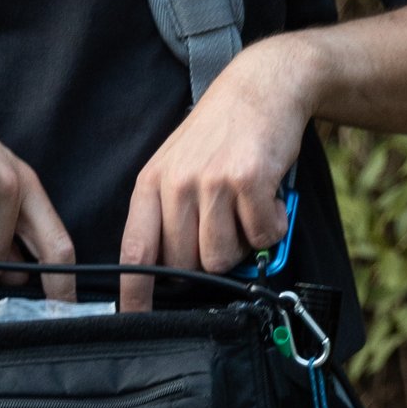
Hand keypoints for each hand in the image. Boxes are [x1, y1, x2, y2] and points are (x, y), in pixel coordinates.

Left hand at [116, 35, 314, 311]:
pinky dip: (273, 227)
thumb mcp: (178, 165)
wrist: (262, 86)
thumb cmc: (221, 133)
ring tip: (248, 211)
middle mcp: (177, 185)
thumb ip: (170, 213)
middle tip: (228, 231)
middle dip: (210, 261)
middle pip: (186, 265)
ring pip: (222, 257)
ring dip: (244, 245)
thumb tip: (174, 272)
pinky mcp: (249, 181)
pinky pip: (261, 236)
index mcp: (151, 184)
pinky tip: (271, 201)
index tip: (133, 321)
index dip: (135, 293)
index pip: (136, 251)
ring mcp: (212, 182)